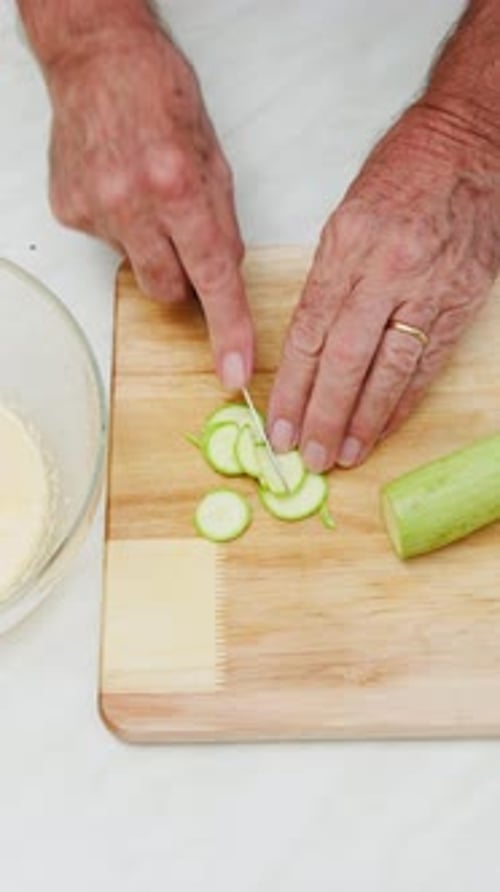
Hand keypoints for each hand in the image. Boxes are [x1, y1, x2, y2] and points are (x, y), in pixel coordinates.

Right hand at [45, 23, 253, 388]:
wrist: (98, 58)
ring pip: (137, 266)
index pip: (213, 277)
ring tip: (145, 193)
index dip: (228, 329)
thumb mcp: (213, 157)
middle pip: (168, 289)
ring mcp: (95, 209)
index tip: (233, 369)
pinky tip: (120, 186)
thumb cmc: (160, 94)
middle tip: (181, 234)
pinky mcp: (70, 212)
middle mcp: (132, 202)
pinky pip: (109, 243)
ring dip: (150, 244)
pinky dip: (121, 225)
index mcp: (178, 186)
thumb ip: (222, 223)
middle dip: (183, 275)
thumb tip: (224, 274)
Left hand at [269, 104, 499, 470]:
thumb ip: (329, 282)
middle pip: (346, 359)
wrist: (469, 143)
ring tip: (344, 453)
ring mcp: (429, 287)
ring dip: (364, 418)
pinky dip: (405, 400)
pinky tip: (385, 426)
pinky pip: (428, 362)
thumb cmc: (403, 173)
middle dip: (323, 413)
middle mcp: (387, 269)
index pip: (310, 333)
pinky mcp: (462, 299)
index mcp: (347, 245)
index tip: (278, 424)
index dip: (292, 387)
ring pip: (389, 368)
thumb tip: (310, 348)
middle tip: (308, 455)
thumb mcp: (346, 217)